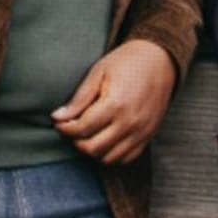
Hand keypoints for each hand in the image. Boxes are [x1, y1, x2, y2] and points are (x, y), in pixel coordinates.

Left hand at [49, 37, 178, 164]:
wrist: (160, 60)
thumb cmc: (126, 62)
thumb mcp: (98, 73)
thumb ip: (79, 98)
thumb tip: (57, 117)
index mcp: (115, 104)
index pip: (82, 129)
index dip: (65, 128)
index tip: (59, 122)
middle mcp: (130, 122)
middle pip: (93, 148)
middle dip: (76, 141)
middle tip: (72, 129)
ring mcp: (141, 132)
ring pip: (108, 158)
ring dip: (93, 150)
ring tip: (88, 134)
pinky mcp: (148, 136)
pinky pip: (126, 158)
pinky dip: (111, 154)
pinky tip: (105, 140)